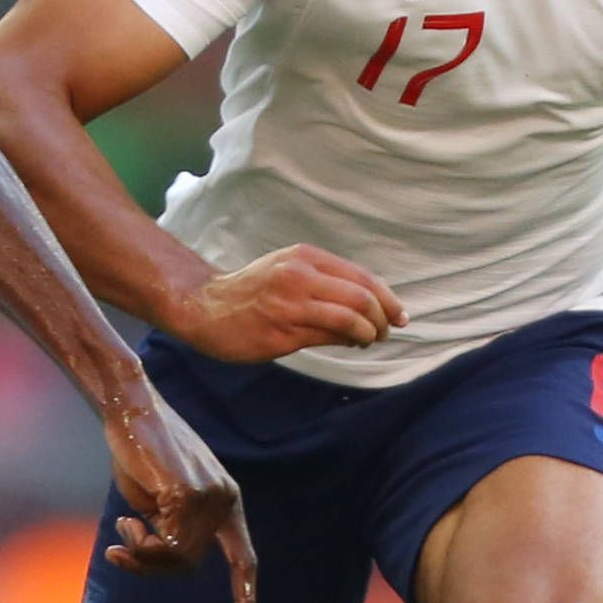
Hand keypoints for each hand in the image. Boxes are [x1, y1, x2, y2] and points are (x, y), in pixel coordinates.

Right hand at [99, 381, 259, 602]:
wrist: (128, 406)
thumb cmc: (137, 448)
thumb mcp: (157, 497)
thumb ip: (167, 525)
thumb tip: (160, 556)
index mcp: (226, 499)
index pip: (244, 557)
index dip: (244, 595)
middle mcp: (225, 500)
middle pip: (191, 563)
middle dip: (151, 564)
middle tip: (121, 543)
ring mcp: (210, 497)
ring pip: (176, 559)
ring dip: (141, 553)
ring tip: (123, 527)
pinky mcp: (188, 494)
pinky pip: (164, 546)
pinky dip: (139, 545)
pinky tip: (126, 523)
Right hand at [172, 245, 402, 363]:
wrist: (203, 306)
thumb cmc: (250, 291)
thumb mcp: (288, 271)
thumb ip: (324, 282)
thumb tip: (369, 304)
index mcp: (305, 257)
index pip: (362, 276)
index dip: (388, 298)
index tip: (399, 315)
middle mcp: (299, 276)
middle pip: (362, 296)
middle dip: (383, 318)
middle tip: (386, 332)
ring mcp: (290, 305)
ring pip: (350, 318)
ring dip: (369, 333)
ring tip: (369, 340)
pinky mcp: (281, 333)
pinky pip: (327, 337)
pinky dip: (348, 341)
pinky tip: (350, 344)